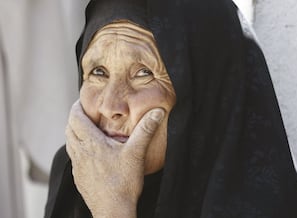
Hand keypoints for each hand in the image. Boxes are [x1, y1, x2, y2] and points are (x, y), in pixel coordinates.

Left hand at [65, 100, 164, 217]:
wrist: (113, 211)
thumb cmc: (123, 184)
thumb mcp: (136, 153)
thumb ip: (145, 130)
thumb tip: (157, 113)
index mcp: (91, 143)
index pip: (75, 118)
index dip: (77, 107)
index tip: (82, 101)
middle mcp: (80, 153)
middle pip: (69, 129)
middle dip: (74, 118)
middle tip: (85, 113)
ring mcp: (78, 167)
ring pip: (69, 143)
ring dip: (75, 133)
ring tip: (87, 130)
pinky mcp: (79, 178)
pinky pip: (74, 158)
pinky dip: (78, 149)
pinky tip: (90, 154)